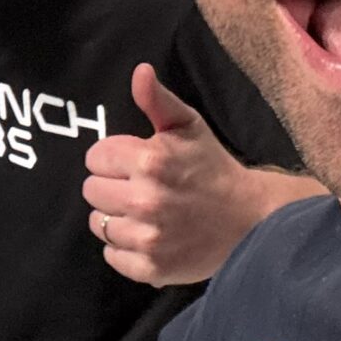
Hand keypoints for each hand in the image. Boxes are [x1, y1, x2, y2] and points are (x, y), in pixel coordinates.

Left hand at [81, 66, 269, 285]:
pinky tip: (146, 235)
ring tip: (144, 212)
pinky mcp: (151, 268)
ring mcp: (147, 238)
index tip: (133, 163)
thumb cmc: (212, 169)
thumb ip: (157, 100)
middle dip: (111, 186)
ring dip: (116, 217)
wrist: (250, 219)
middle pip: (91, 191)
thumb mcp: (189, 127)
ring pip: (98, 223)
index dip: (112, 159)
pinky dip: (123, 248)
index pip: (94, 158)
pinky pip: (111, 256)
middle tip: (139, 188)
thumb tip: (139, 72)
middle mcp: (145, 200)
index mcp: (149, 161)